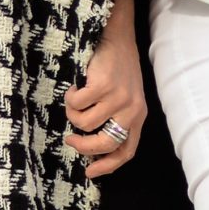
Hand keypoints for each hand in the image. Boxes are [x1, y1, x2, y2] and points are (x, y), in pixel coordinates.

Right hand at [64, 0, 147, 176]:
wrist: (117, 37)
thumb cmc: (117, 69)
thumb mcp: (124, 98)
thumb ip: (115, 120)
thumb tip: (92, 150)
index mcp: (138, 117)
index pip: (126, 151)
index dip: (107, 166)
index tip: (89, 172)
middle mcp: (132, 111)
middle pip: (103, 144)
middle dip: (82, 146)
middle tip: (70, 139)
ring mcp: (118, 98)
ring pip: (84, 123)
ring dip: (73, 113)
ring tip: (76, 100)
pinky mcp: (104, 86)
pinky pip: (77, 104)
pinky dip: (71, 97)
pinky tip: (76, 86)